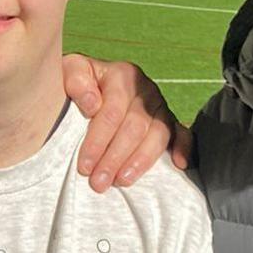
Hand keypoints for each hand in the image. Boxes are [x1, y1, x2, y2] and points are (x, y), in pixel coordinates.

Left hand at [62, 54, 191, 191]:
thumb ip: (75, 79)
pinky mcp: (169, 119)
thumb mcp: (69, 70)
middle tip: (99, 182)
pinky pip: (182, 133)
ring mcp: (160, 105)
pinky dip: (184, 148)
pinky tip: (180, 164)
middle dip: (114, 158)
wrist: (93, 83)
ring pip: (157, 135)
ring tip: (122, 181)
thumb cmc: (79, 82)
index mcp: (122, 75)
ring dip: (140, 161)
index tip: (84, 166)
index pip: (111, 112)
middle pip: (134, 127)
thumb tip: (92, 102)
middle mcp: (145, 89)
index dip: (97, 142)